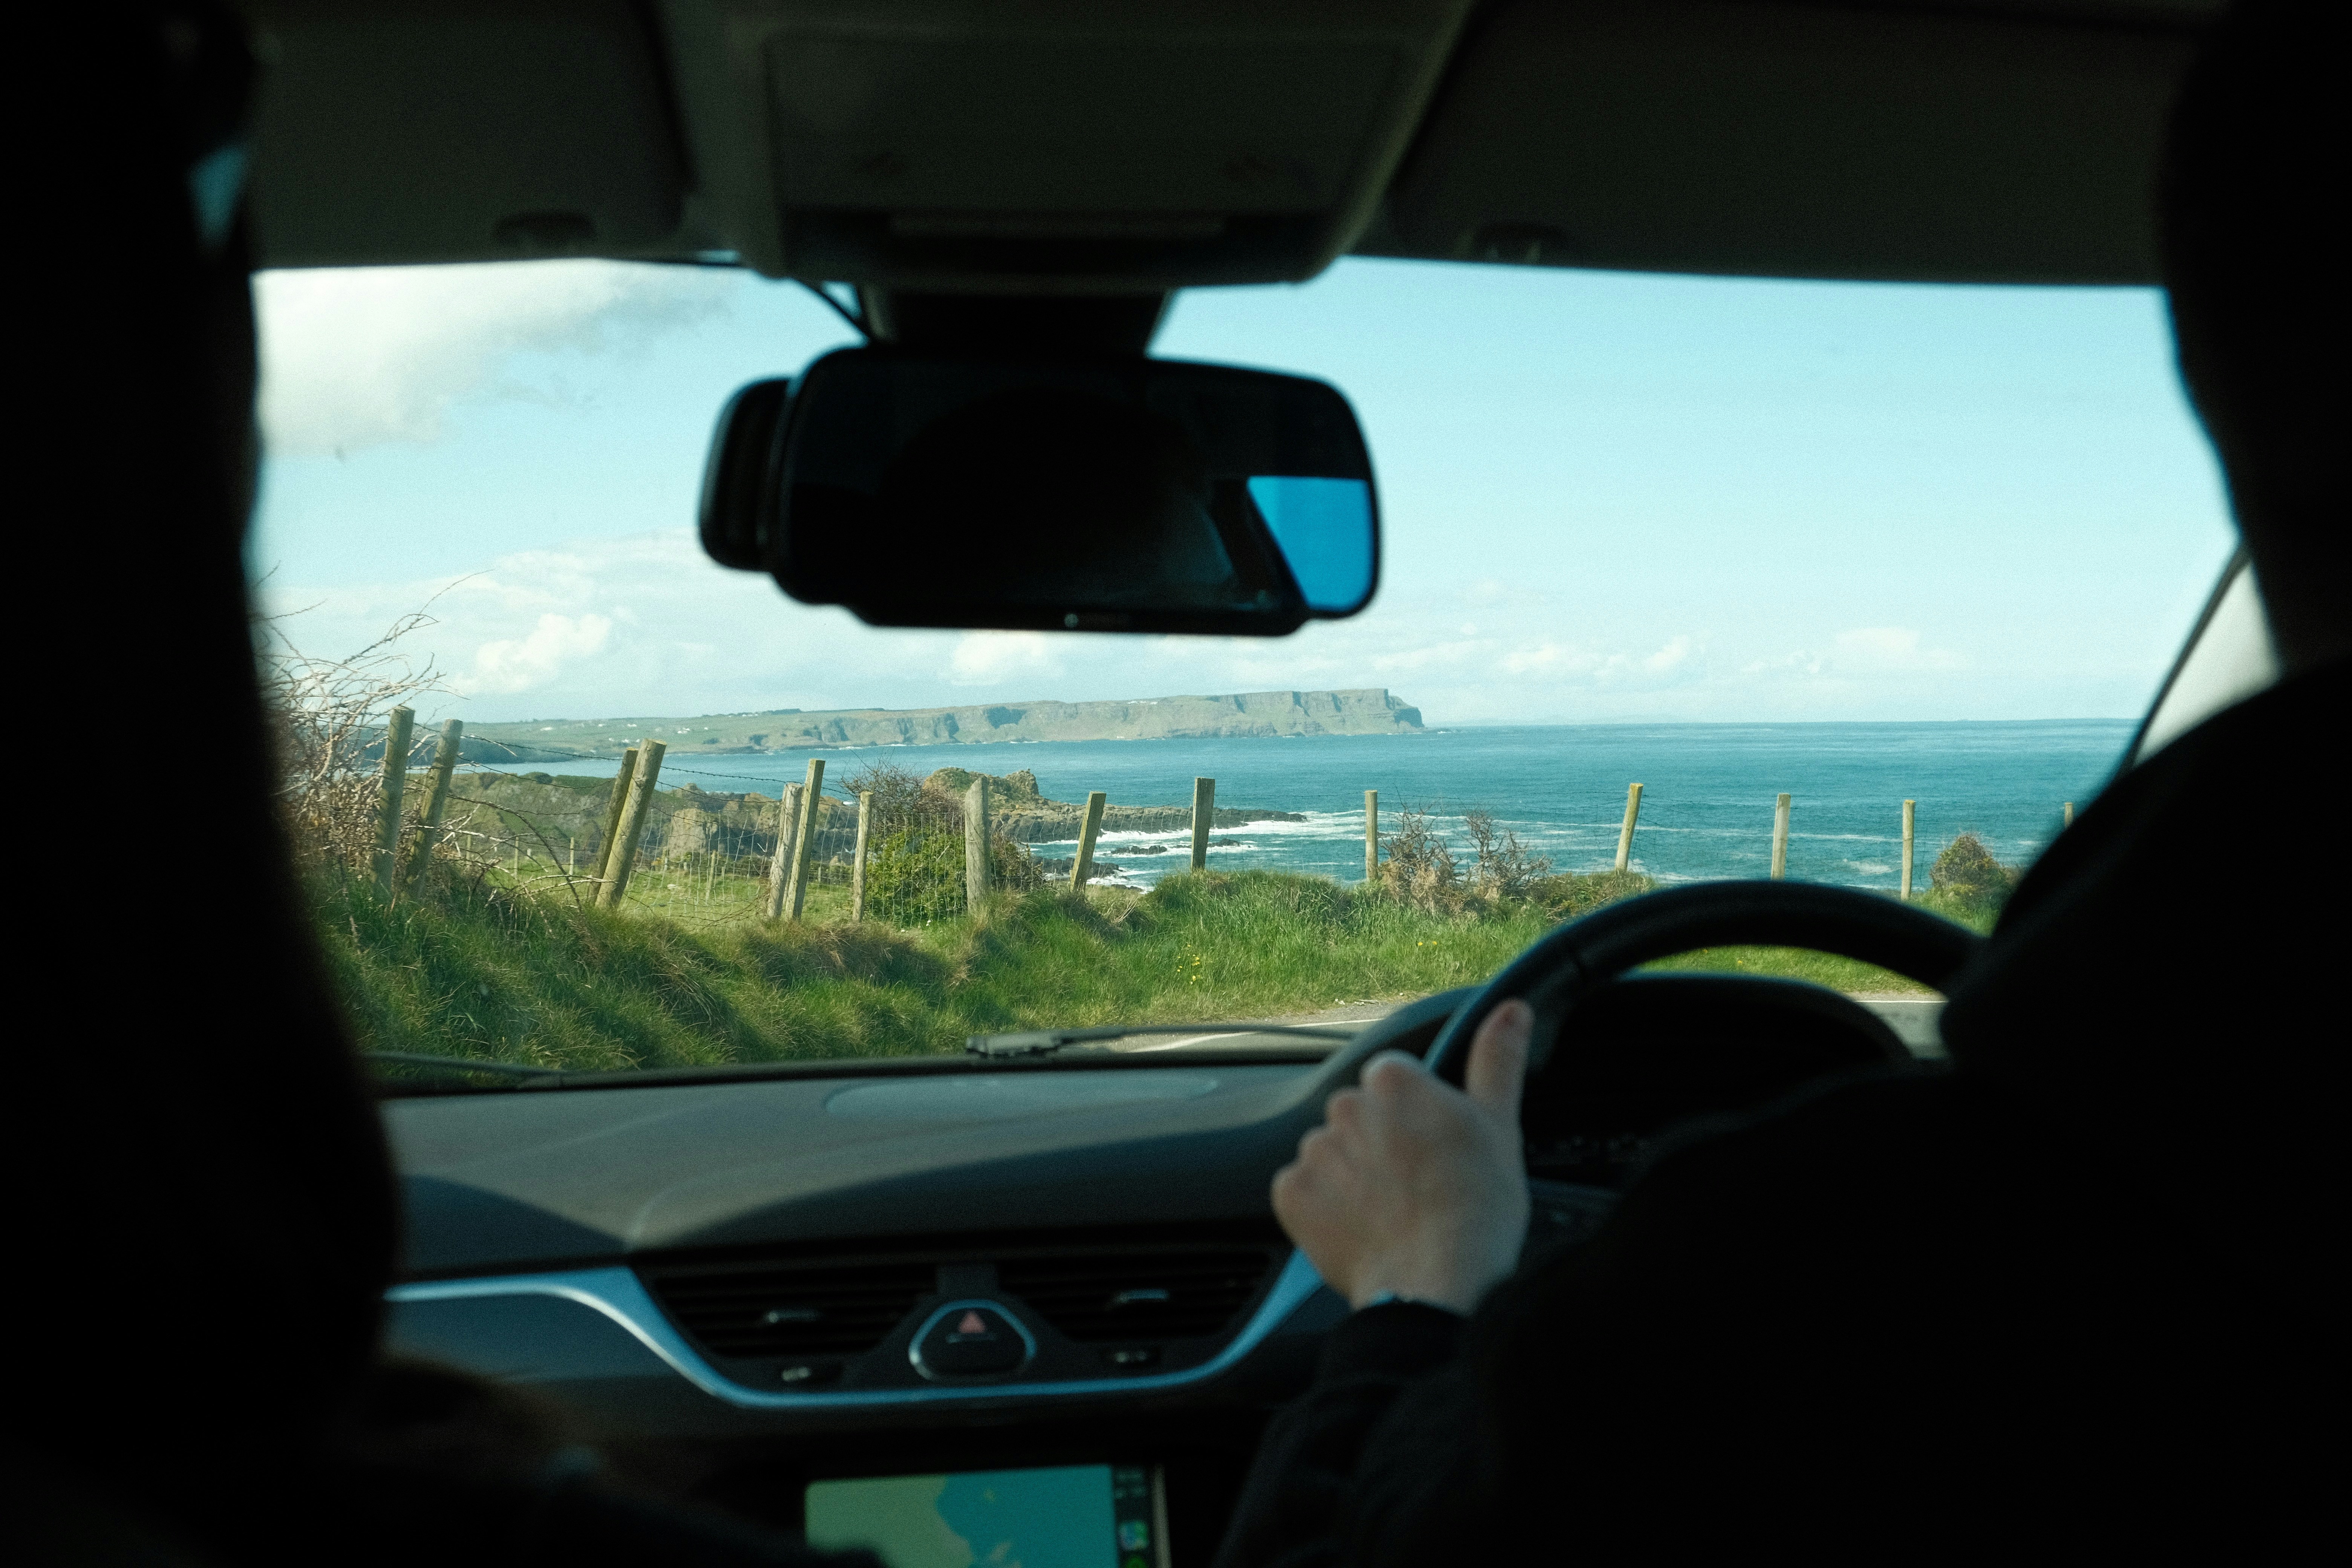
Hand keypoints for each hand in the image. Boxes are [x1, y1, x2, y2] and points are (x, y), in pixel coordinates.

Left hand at [1271, 1000, 1533, 1313]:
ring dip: (1351, 1176)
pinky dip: (1323, 1209)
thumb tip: (1512, 1008)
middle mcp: (1344, 1107)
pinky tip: (1360, 1229)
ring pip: (1331, 1154)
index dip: (1415, 1116)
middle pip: (1359, 1116)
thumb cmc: (1476, 1210)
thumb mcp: (1499, 1126)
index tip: (1432, 1149)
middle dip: (1380, 1143)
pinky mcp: (1291, 1196)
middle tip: (1416, 1186)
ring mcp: (1314, 1152)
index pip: (1393, 1081)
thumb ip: (1497, 1060)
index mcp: (1393, 1081)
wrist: (1438, 1287)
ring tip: (1390, 1214)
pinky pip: (1302, 1192)